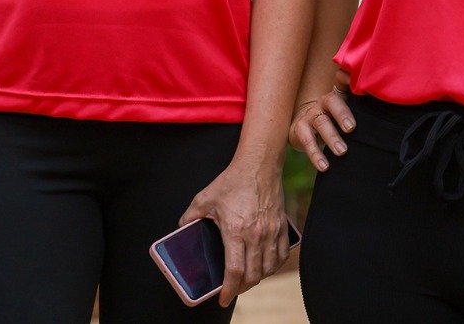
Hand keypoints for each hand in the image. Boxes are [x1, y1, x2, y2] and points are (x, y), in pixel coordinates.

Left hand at [179, 159, 289, 306]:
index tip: (223, 299)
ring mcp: (272, 231)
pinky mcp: (282, 226)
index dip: (229, 290)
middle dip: (242, 288)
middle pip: (253, 275)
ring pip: (269, 268)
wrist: (259, 164)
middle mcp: (256, 234)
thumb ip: (189, 218)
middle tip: (233, 289)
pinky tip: (266, 266)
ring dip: (259, 278)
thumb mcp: (204, 199)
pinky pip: (283, 255)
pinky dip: (275, 266)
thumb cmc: (232, 181)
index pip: (235, 271)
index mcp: (235, 230)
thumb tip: (181, 230)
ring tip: (248, 279)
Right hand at [289, 67, 356, 172]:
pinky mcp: (299, 131)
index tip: (355, 116)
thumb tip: (361, 81)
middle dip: (342, 116)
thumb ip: (352, 94)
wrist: (304, 122)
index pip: (341, 90)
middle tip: (351, 129)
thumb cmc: (330, 114)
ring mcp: (309, 117)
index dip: (346, 94)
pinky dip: (316, 156)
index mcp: (334, 96)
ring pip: (320, 125)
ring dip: (331, 138)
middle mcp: (321, 104)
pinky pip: (308, 143)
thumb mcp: (342, 104)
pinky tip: (325, 166)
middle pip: (331, 106)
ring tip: (342, 152)